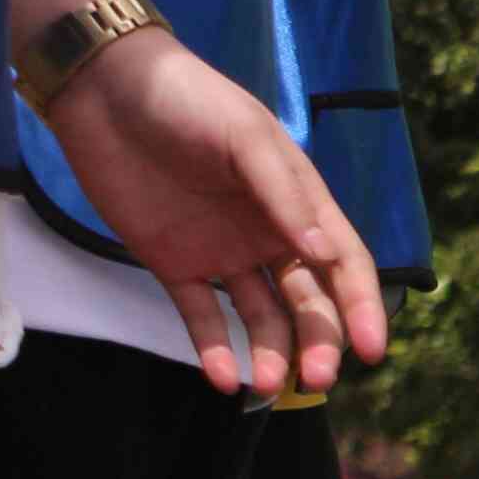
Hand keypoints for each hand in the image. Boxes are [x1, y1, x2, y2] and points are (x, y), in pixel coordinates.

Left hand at [35, 26, 384, 397]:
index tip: (370, 349)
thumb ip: (285, 197)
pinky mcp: (174, 264)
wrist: (108, 91)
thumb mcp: (247, 139)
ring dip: (268, 353)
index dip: (361, 307)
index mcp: (300, 203)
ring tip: (263, 387)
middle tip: (314, 381)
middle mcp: (270, 235)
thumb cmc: (191, 101)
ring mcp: (223, 253)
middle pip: (307, 301)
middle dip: (317, 342)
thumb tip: (326, 258)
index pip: (343, 264)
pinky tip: (222, 378)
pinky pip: (201, 316)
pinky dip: (213, 349)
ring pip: (259, 317)